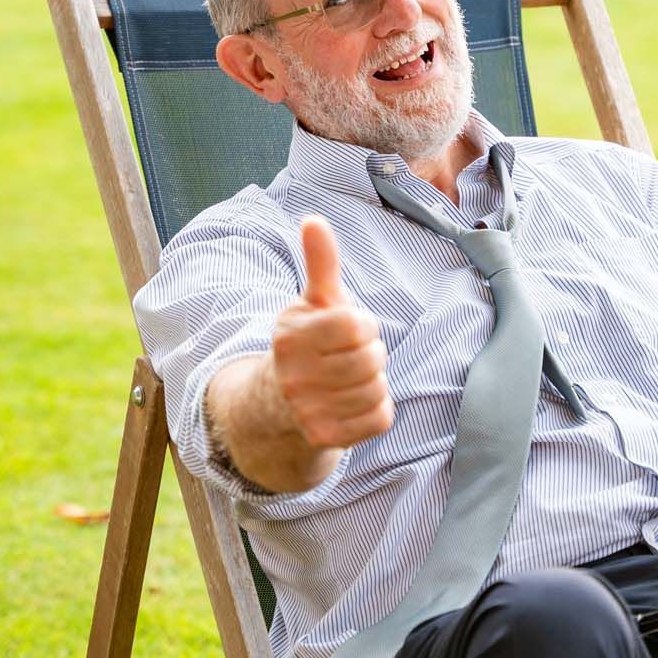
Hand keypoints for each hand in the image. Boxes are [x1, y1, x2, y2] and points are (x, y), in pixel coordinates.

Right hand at [269, 216, 392, 451]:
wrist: (277, 403)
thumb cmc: (308, 342)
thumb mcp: (312, 302)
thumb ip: (320, 263)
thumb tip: (314, 219)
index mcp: (290, 336)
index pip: (356, 324)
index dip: (362, 324)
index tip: (347, 329)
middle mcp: (293, 376)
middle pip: (371, 358)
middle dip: (370, 353)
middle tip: (350, 356)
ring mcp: (307, 411)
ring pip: (377, 389)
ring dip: (373, 382)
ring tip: (350, 378)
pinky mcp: (326, 438)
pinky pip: (379, 418)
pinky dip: (376, 408)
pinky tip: (353, 402)